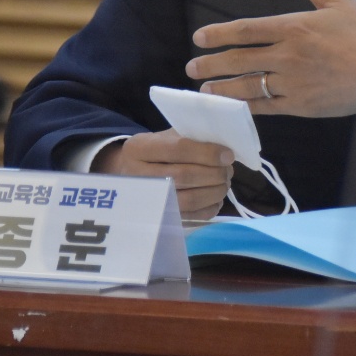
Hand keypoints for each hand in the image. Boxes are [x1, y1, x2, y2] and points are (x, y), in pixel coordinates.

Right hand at [94, 129, 232, 219]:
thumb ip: (189, 139)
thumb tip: (223, 151)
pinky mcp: (160, 218)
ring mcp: (147, 201)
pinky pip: (191, 217)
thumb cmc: (154, 152)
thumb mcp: (164, 137)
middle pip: (185, 176)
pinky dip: (210, 207)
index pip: (179, 149)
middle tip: (228, 170)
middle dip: (214, 173)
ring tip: (224, 182)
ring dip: (215, 191)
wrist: (127, 174)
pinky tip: (216, 198)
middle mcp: (139, 175)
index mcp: (140, 148)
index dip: (208, 153)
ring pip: (189, 200)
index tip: (228, 155)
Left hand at [185, 0, 355, 117]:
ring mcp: (292, 83)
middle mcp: (288, 56)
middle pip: (240, 60)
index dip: (219, 34)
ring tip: (205, 89)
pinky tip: (233, 108)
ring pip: (248, 87)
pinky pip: (265, 108)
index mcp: (294, 28)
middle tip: (192, 66)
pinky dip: (246, 108)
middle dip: (212, 63)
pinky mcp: (300, 106)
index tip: (199, 38)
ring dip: (223, 89)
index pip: (246, 30)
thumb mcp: (339, 2)